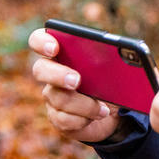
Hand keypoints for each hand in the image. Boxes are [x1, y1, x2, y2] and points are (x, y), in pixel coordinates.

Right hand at [28, 28, 120, 142]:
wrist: (113, 112)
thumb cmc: (110, 82)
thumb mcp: (114, 68)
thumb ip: (110, 57)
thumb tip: (120, 54)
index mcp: (63, 52)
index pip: (39, 39)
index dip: (41, 41)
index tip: (54, 48)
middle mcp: (52, 72)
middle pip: (40, 69)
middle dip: (58, 74)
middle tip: (76, 80)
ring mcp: (52, 95)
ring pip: (58, 98)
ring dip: (85, 104)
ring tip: (104, 108)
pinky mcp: (56, 116)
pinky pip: (63, 119)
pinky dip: (84, 118)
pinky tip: (98, 115)